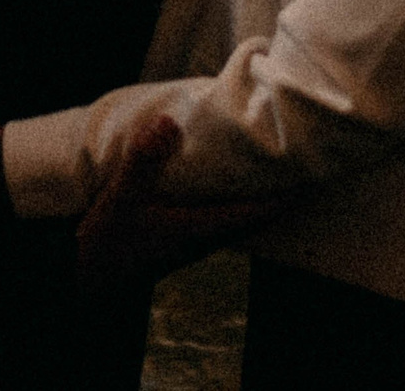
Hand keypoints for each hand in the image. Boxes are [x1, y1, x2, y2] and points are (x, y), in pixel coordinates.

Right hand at [75, 116, 287, 291]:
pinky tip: (226, 181)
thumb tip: (169, 122)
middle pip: (256, 216)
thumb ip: (145, 161)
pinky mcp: (180, 240)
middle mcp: (204, 238)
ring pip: (239, 217)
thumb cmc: (109, 246)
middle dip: (280, 193)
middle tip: (303, 163)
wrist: (89, 281)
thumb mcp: (123, 198)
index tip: (315, 174)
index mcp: (200, 230)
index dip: (288, 195)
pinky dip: (233, 199)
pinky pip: (219, 216)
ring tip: (273, 167)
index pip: (257, 212)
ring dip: (258, 196)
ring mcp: (193, 241)